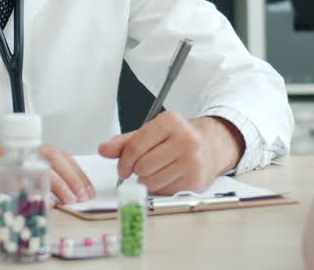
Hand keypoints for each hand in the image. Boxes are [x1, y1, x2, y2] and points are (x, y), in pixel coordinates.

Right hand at [0, 135, 94, 202]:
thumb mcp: (3, 163)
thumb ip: (23, 171)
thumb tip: (49, 189)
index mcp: (20, 148)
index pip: (56, 154)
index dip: (74, 170)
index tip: (86, 186)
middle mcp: (15, 150)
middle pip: (53, 158)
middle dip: (73, 177)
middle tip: (85, 195)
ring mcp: (4, 160)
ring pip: (39, 167)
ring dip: (59, 184)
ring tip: (71, 199)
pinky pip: (16, 181)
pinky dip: (31, 191)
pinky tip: (41, 200)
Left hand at [97, 112, 242, 194]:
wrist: (210, 146)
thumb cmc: (176, 139)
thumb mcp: (151, 133)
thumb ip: (125, 142)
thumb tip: (103, 150)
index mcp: (170, 121)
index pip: (135, 147)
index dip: (123, 162)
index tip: (123, 168)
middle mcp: (185, 139)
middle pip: (142, 167)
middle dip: (137, 171)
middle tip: (143, 167)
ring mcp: (193, 161)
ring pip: (152, 182)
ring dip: (148, 181)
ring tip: (157, 171)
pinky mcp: (197, 180)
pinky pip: (165, 192)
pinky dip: (162, 188)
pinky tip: (170, 176)